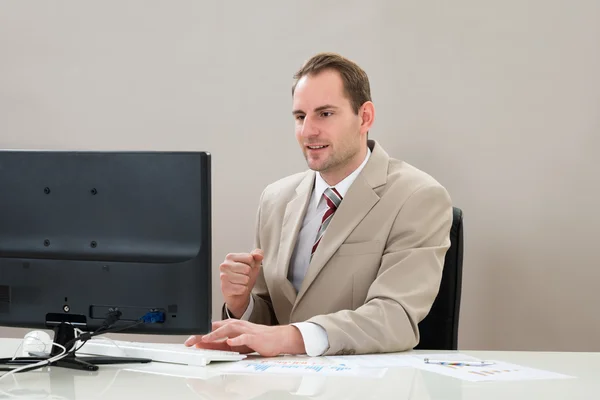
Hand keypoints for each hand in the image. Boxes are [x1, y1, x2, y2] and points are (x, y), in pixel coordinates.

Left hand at [184, 320, 305, 356]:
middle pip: (216, 327)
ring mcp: (245, 330)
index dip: (200, 335)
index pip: (212, 329)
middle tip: (191, 341)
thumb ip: (221, 345)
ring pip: (228, 330)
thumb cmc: (257, 340)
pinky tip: (230, 342)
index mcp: (231, 327)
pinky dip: (237, 340)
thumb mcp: (236, 344)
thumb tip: (205, 346)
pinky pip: (244, 338)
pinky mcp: (254, 336)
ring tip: (205, 339)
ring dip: (216, 334)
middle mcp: (236, 326)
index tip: (188, 341)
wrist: (277, 338)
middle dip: (203, 334)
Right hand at [220, 249, 262, 317]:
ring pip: (245, 279)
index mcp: (230, 257)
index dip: (252, 265)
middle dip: (249, 274)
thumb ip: (257, 255)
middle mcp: (224, 265)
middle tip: (243, 276)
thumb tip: (259, 255)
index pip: (249, 258)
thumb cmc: (244, 276)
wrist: (237, 293)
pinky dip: (244, 290)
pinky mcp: (225, 288)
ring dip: (246, 283)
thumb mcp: (253, 264)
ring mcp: (223, 276)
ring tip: (241, 282)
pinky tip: (238, 288)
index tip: (246, 268)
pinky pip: (242, 289)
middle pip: (247, 269)